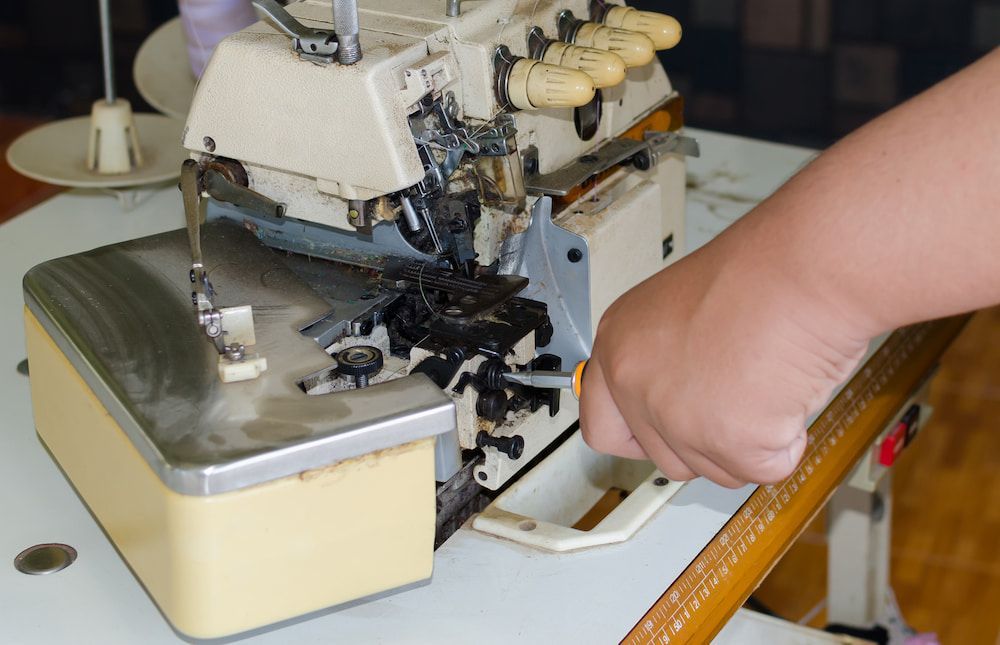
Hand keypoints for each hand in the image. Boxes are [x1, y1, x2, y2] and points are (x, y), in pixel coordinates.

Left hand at [579, 223, 869, 486]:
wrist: (805, 269)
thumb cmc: (763, 273)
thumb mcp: (683, 313)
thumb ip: (667, 362)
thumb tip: (682, 399)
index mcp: (619, 344)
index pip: (601, 425)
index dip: (639, 436)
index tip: (662, 434)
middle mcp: (635, 382)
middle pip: (663, 457)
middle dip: (706, 441)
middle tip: (737, 397)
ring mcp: (677, 417)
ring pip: (715, 469)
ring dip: (749, 442)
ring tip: (766, 381)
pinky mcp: (727, 440)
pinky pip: (763, 469)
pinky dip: (786, 442)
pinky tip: (787, 392)